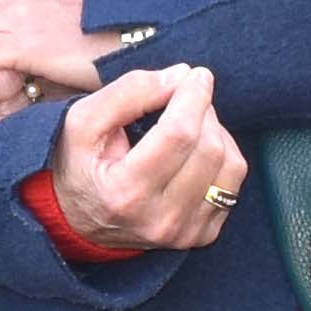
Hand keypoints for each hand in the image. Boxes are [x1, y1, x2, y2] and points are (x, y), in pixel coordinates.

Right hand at [48, 62, 246, 254]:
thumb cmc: (79, 165)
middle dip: (203, 111)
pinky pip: (233, 184)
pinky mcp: (202, 235)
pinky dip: (223, 157)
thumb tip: (182, 76)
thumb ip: (129, 92)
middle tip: (185, 98)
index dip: (193, 97)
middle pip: (209, 148)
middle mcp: (160, 220)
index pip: (179, 135)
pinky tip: (197, 150)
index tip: (196, 75)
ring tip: (191, 124)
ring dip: (217, 132)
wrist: (77, 221)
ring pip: (230, 165)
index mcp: (125, 193)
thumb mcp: (83, 120)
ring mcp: (185, 232)